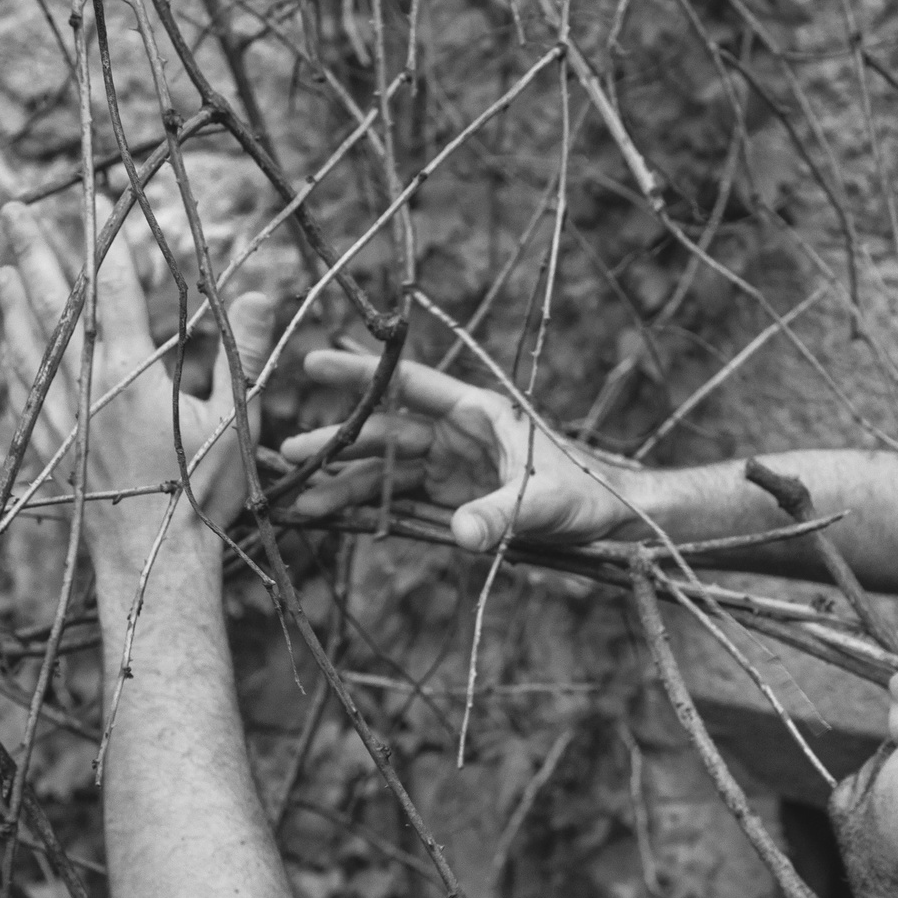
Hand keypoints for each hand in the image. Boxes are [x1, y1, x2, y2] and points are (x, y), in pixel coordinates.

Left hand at [0, 201, 273, 551]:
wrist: (151, 564)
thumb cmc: (202, 494)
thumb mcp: (237, 420)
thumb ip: (244, 350)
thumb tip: (258, 291)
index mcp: (132, 374)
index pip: (111, 285)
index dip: (103, 236)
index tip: (95, 196)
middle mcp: (83, 387)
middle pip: (51, 301)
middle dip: (31, 249)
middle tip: (12, 207)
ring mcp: (55, 417)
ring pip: (24, 341)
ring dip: (11, 296)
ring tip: (0, 261)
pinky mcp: (42, 448)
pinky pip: (16, 387)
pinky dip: (9, 354)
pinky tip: (5, 339)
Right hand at [277, 351, 638, 551]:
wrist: (610, 520)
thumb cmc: (588, 495)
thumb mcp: (547, 503)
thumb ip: (503, 515)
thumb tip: (464, 535)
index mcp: (478, 413)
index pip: (411, 385)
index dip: (362, 374)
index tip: (314, 362)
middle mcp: (457, 434)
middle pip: (386, 432)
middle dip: (338, 441)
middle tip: (287, 451)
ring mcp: (450, 466)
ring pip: (385, 470)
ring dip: (344, 481)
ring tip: (299, 498)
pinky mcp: (450, 498)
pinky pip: (398, 499)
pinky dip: (366, 507)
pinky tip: (330, 515)